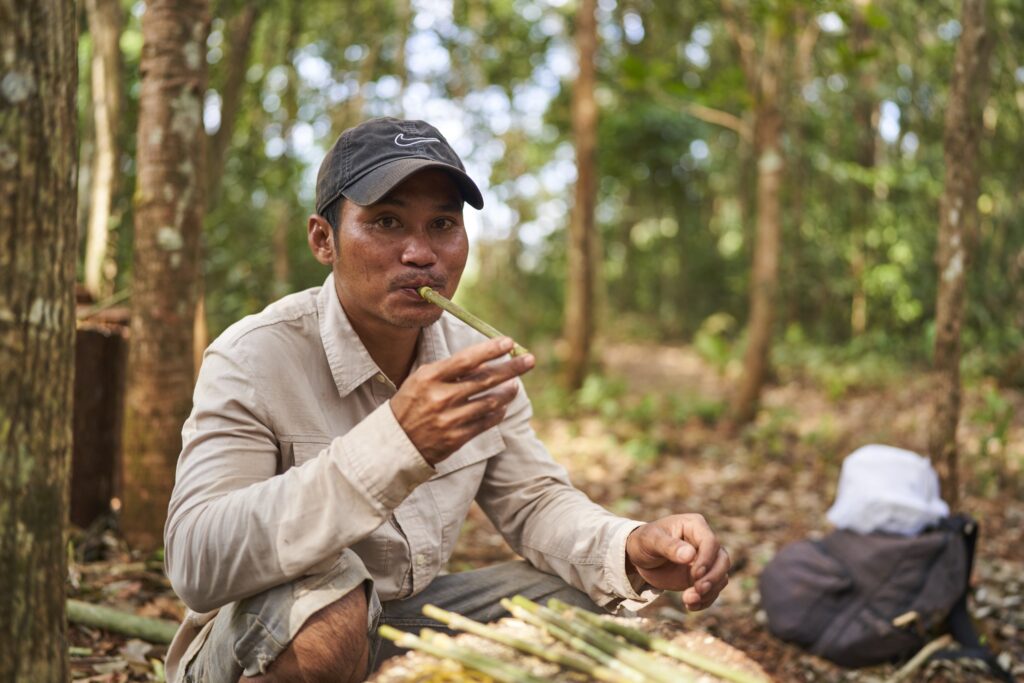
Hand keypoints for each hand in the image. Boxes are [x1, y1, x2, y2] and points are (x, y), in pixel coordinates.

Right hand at [390, 337, 534, 465]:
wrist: (395, 442)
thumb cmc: (412, 402)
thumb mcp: (423, 379)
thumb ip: (451, 369)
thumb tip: (486, 359)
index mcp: (430, 377)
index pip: (466, 360)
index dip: (490, 349)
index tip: (509, 342)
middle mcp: (441, 397)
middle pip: (485, 380)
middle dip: (511, 368)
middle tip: (529, 359)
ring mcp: (449, 419)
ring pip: (490, 402)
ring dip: (508, 391)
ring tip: (515, 385)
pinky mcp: (456, 438)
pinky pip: (486, 422)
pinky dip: (498, 411)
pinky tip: (502, 405)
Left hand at [624, 514, 729, 610]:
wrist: (640, 557)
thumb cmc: (645, 542)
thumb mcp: (651, 541)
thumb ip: (669, 546)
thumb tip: (690, 555)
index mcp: (695, 525)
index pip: (710, 542)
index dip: (706, 560)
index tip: (695, 575)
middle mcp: (705, 542)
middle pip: (722, 560)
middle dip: (712, 578)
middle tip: (697, 591)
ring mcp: (706, 560)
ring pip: (721, 576)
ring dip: (709, 592)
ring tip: (688, 600)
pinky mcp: (703, 576)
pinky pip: (713, 589)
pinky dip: (705, 600)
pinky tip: (690, 605)